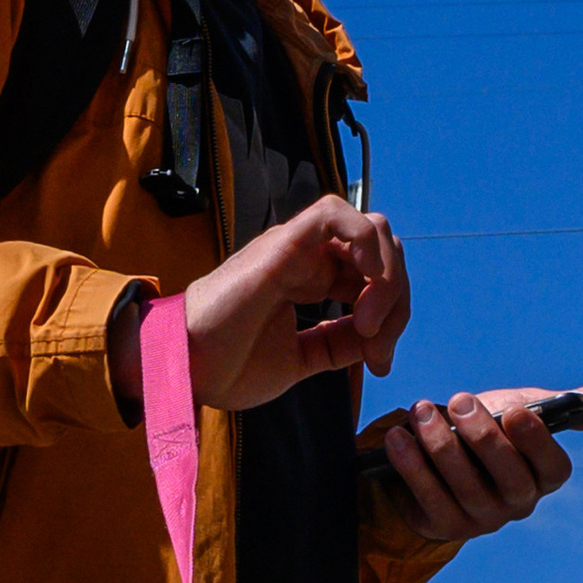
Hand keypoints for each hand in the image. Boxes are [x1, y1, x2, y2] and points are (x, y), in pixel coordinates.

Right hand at [108, 196, 409, 415]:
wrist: (186, 366)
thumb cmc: (227, 365)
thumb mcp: (300, 360)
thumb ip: (337, 345)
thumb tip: (378, 341)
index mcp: (311, 282)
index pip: (372, 279)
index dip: (391, 317)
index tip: (379, 361)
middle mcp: (308, 258)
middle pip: (380, 252)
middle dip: (396, 298)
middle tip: (379, 345)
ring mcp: (297, 246)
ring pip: (369, 229)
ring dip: (386, 275)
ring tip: (371, 322)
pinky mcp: (285, 241)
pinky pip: (339, 216)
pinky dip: (367, 245)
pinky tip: (365, 289)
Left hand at [362, 382, 582, 540]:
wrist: (440, 460)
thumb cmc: (490, 430)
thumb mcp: (528, 410)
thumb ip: (573, 404)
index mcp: (544, 477)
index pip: (552, 468)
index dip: (536, 443)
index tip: (518, 411)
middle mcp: (519, 504)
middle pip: (507, 478)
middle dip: (483, 438)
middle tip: (461, 400)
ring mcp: (482, 520)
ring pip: (463, 486)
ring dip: (440, 446)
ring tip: (421, 411)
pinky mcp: (445, 526)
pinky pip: (428, 496)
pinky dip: (411, 465)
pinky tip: (398, 437)